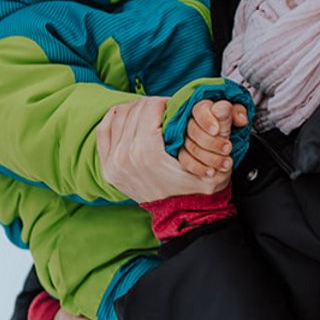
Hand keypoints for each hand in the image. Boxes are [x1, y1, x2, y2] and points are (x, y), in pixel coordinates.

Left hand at [99, 97, 228, 201]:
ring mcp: (114, 163)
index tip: (173, 107)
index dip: (165, 102)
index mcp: (147, 152)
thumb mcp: (214, 164)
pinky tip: (126, 118)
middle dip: (151, 105)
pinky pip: (104, 132)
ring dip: (134, 110)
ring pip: (118, 116)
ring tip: (149, 115)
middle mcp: (125, 156)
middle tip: (164, 110)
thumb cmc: (198, 190)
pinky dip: (114, 121)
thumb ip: (216, 134)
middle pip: (134, 109)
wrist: (183, 217)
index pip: (150, 106)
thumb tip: (212, 105)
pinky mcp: (108, 168)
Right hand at [176, 98, 248, 179]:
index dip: (207, 120)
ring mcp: (184, 138)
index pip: (199, 110)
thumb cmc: (228, 123)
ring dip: (209, 158)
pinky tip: (211, 172)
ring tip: (226, 163)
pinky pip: (185, 160)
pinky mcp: (182, 152)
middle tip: (227, 148)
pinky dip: (199, 168)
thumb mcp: (236, 115)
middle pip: (193, 130)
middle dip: (212, 142)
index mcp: (203, 108)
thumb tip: (240, 118)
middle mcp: (190, 121)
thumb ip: (238, 112)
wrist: (222, 141)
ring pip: (191, 147)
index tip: (216, 130)